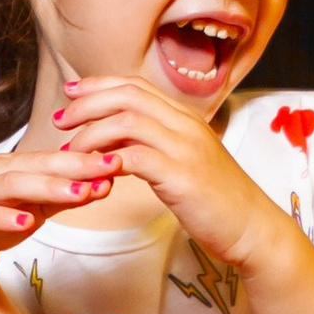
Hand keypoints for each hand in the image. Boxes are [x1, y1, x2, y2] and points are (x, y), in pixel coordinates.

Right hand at [0, 146, 115, 300]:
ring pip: (10, 186)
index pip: (51, 158)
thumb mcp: (35, 210)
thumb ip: (65, 198)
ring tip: (77, 193)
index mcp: (10, 166)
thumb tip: (105, 182)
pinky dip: (4, 218)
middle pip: (34, 165)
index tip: (117, 159)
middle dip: (72, 167)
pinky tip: (27, 223)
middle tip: (106, 168)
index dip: (84, 158)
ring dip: (45, 188)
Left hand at [52, 75, 269, 263]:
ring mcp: (185, 148)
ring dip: (91, 133)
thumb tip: (116, 140)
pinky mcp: (182, 176)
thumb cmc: (216, 200)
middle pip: (127, 95)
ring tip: (70, 149)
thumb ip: (155, 144)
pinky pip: (135, 157)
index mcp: (185, 118)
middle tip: (61, 120)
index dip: (99, 85)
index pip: (136, 85)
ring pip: (127, 121)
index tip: (72, 93)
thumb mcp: (185, 161)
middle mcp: (185, 125)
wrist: (252, 227)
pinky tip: (94, 173)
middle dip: (87, 104)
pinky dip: (108, 161)